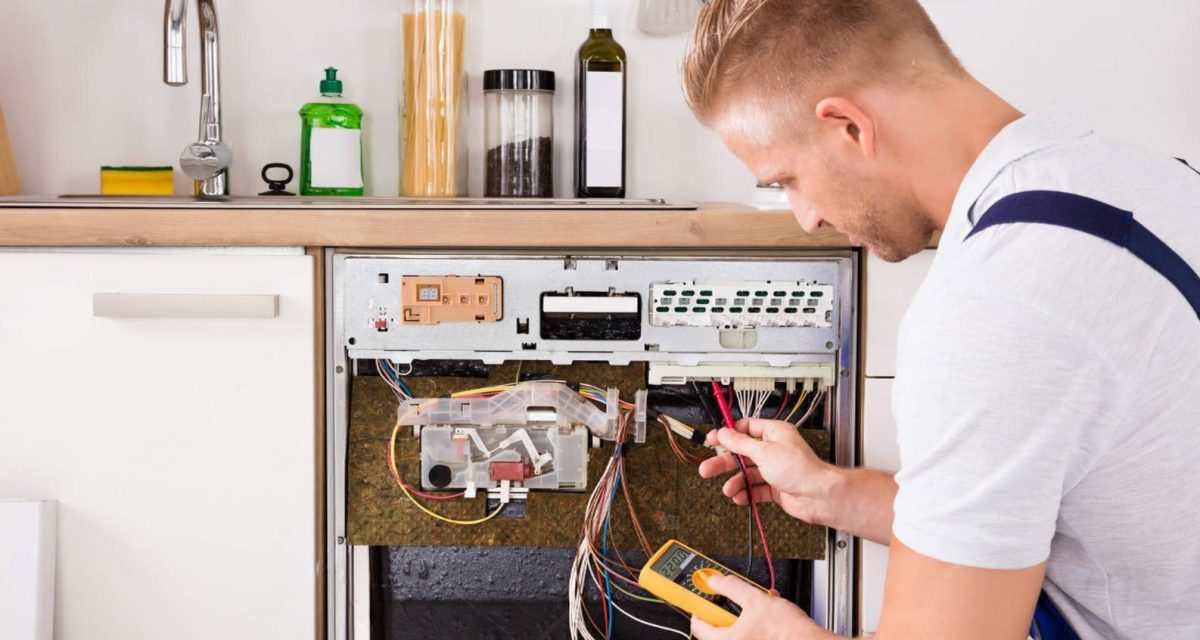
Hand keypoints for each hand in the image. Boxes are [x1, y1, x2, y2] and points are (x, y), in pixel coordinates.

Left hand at [690, 574, 826, 639]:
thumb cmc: (786, 631)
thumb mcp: (755, 599)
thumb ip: (731, 587)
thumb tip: (715, 580)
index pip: (697, 624)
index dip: (700, 605)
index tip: (704, 595)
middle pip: (718, 626)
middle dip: (727, 608)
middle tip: (733, 597)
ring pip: (736, 628)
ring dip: (744, 613)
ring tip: (756, 603)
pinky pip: (750, 633)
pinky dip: (755, 621)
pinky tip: (767, 611)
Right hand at [698, 418, 839, 524]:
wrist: (818, 496)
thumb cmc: (801, 469)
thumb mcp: (764, 452)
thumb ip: (740, 443)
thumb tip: (724, 433)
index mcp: (774, 433)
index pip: (746, 428)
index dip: (728, 434)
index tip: (713, 440)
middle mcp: (774, 450)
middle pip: (742, 453)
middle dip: (725, 462)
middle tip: (708, 468)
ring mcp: (775, 469)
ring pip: (748, 473)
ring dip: (736, 482)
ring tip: (728, 489)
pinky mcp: (776, 487)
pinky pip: (756, 489)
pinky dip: (747, 493)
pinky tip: (740, 497)